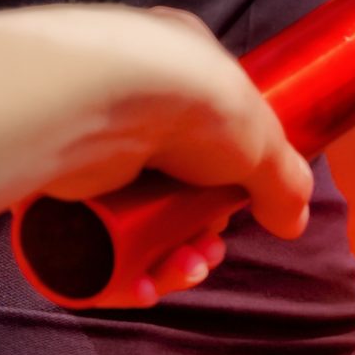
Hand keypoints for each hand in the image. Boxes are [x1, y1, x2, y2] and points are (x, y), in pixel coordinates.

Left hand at [33, 6, 314, 305]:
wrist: (106, 102)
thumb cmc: (195, 104)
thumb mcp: (262, 141)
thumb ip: (284, 183)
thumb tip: (292, 222)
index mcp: (182, 68)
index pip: (210, 133)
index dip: (228, 182)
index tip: (236, 210)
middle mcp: (134, 101)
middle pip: (174, 187)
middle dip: (200, 232)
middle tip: (208, 251)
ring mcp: (95, 143)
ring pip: (136, 221)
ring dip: (169, 258)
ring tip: (186, 268)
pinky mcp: (62, 187)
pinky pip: (94, 244)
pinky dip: (123, 272)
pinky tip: (145, 286)